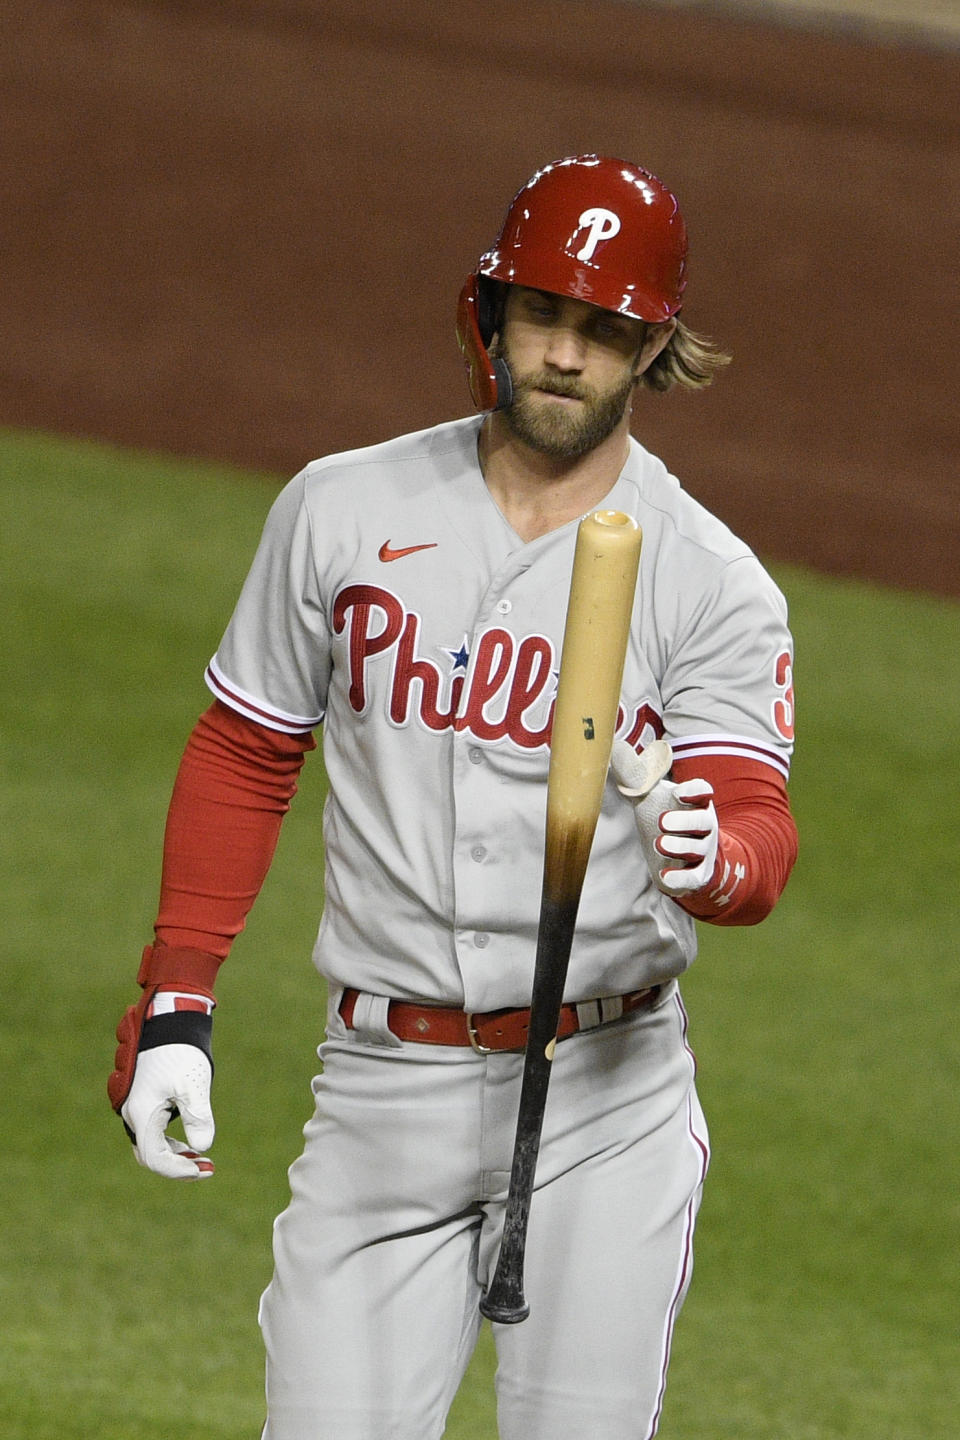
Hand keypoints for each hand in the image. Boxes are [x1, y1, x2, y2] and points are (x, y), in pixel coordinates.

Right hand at [120, 1044, 214, 1179]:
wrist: (168, 1022)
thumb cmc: (181, 1052)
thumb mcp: (193, 1085)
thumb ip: (198, 1116)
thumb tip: (203, 1146)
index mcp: (142, 1113)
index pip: (155, 1158)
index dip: (179, 1170)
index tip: (203, 1170)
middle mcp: (132, 1113)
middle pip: (150, 1155)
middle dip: (178, 1166)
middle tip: (207, 1168)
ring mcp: (135, 1107)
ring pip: (151, 1144)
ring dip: (175, 1155)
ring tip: (201, 1158)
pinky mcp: (143, 1101)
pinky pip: (152, 1132)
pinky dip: (169, 1142)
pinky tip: (190, 1143)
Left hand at [611, 739, 719, 897]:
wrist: (680, 857)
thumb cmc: (664, 818)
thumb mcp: (649, 796)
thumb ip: (635, 776)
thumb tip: (615, 746)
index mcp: (694, 802)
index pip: (702, 791)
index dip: (694, 790)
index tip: (679, 791)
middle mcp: (703, 826)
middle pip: (703, 821)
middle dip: (685, 821)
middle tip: (662, 821)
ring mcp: (702, 851)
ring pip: (698, 849)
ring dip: (680, 846)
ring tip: (660, 843)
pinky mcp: (697, 875)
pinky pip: (694, 878)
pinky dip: (681, 878)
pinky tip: (664, 876)